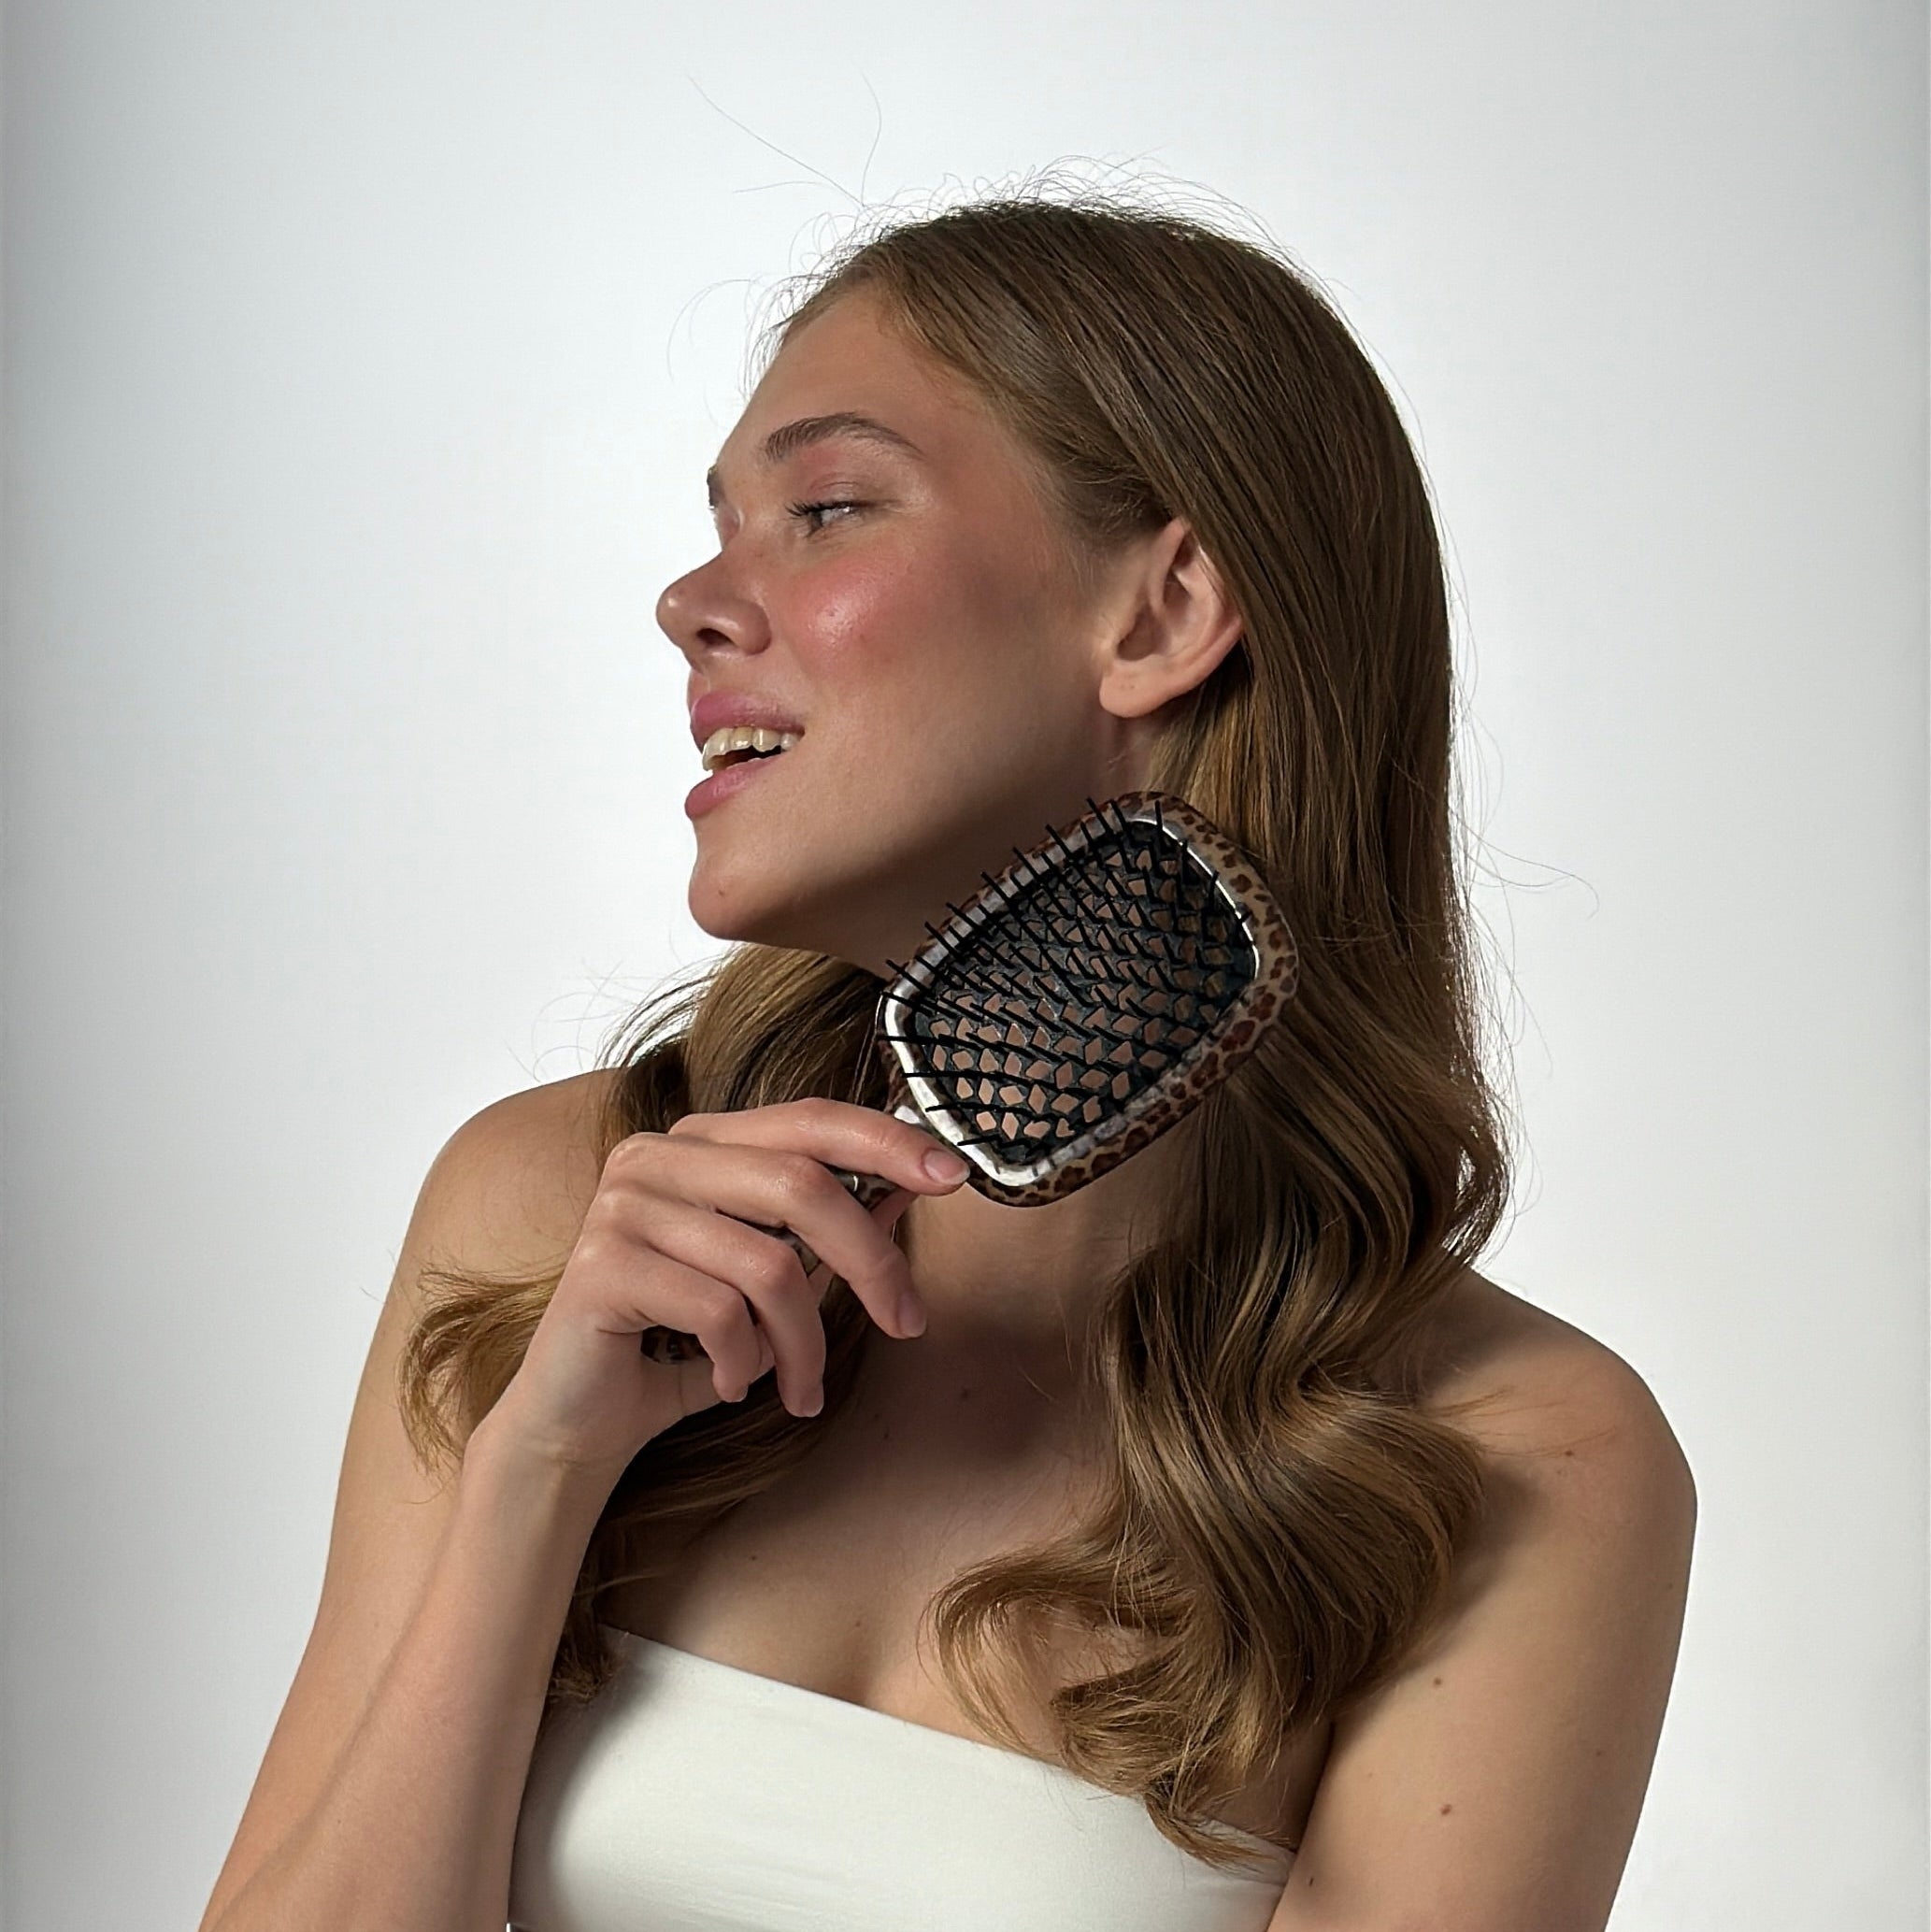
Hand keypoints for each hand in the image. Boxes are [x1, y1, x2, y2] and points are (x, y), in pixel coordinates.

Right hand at [469, 1097, 969, 1481]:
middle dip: (871, 1261)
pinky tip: (732, 1383)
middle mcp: (656, 1155)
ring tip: (802, 1386)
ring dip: (804, 1341)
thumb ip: (831, 1230)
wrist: (579, 1421)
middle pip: (801, 1185)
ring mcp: (622, 1205)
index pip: (809, 1118)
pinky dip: (744, 1361)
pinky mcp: (601, 1267)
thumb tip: (912, 1188)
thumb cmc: (684, 1345)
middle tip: (906, 1322)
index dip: (886, 1140)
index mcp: (701, 1141)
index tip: (953, 1175)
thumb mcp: (772, 1283)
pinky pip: (717, 1311)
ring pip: (767, 1263)